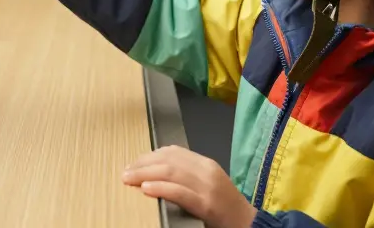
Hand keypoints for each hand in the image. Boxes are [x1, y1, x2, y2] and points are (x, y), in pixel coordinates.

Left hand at [123, 146, 256, 227]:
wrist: (248, 223)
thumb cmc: (225, 207)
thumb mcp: (206, 183)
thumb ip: (187, 175)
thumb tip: (155, 171)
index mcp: (205, 164)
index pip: (172, 152)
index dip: (148, 156)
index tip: (132, 163)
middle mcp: (206, 171)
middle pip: (168, 160)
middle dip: (142, 164)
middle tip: (125, 173)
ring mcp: (207, 187)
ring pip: (171, 172)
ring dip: (145, 174)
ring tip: (129, 179)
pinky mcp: (207, 204)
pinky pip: (180, 193)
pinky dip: (161, 188)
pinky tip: (146, 188)